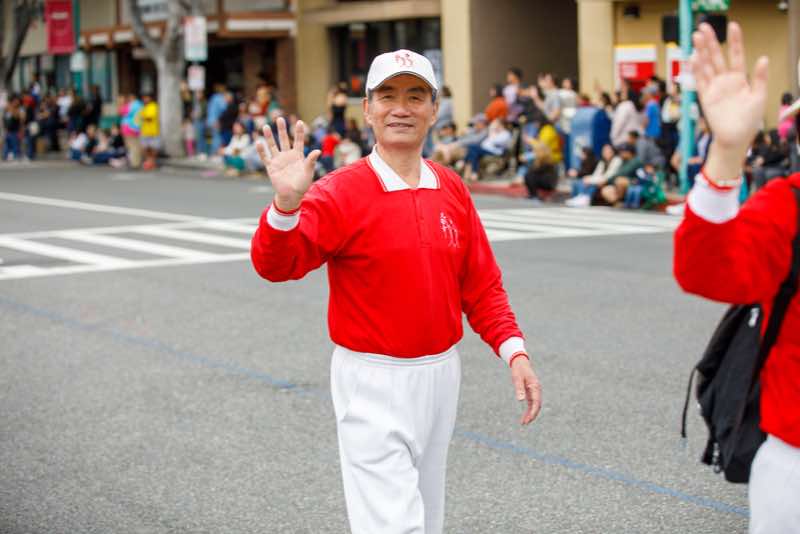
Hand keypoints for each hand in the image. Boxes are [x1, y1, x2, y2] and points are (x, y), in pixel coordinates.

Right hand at [257, 117, 320, 211]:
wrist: (292, 195)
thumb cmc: (302, 184)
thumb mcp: (308, 172)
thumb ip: (311, 161)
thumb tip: (317, 151)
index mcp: (298, 156)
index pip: (298, 141)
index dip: (299, 132)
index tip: (299, 122)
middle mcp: (287, 156)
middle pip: (284, 140)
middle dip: (282, 129)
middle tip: (279, 118)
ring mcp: (278, 160)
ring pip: (273, 146)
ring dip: (270, 136)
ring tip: (266, 126)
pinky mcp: (271, 167)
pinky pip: (265, 157)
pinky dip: (262, 150)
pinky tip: (258, 142)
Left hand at [511, 356, 541, 424]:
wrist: (520, 363)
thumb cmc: (518, 370)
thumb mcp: (517, 378)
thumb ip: (519, 388)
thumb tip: (520, 400)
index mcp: (535, 387)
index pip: (536, 402)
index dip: (533, 412)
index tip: (529, 419)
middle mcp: (536, 390)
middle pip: (537, 406)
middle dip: (532, 415)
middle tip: (525, 423)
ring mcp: (534, 392)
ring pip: (534, 406)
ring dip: (530, 414)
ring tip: (523, 422)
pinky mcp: (531, 392)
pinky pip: (531, 404)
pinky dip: (528, 410)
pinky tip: (524, 416)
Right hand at [690, 22, 767, 179]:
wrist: (735, 138)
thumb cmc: (749, 120)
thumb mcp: (759, 97)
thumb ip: (760, 78)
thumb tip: (763, 58)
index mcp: (740, 79)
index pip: (736, 55)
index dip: (734, 41)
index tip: (732, 26)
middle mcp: (725, 80)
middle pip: (717, 57)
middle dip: (711, 42)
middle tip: (704, 27)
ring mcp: (714, 88)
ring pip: (706, 66)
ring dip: (701, 52)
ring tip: (696, 37)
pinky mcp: (705, 97)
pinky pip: (699, 80)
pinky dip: (696, 69)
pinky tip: (694, 57)